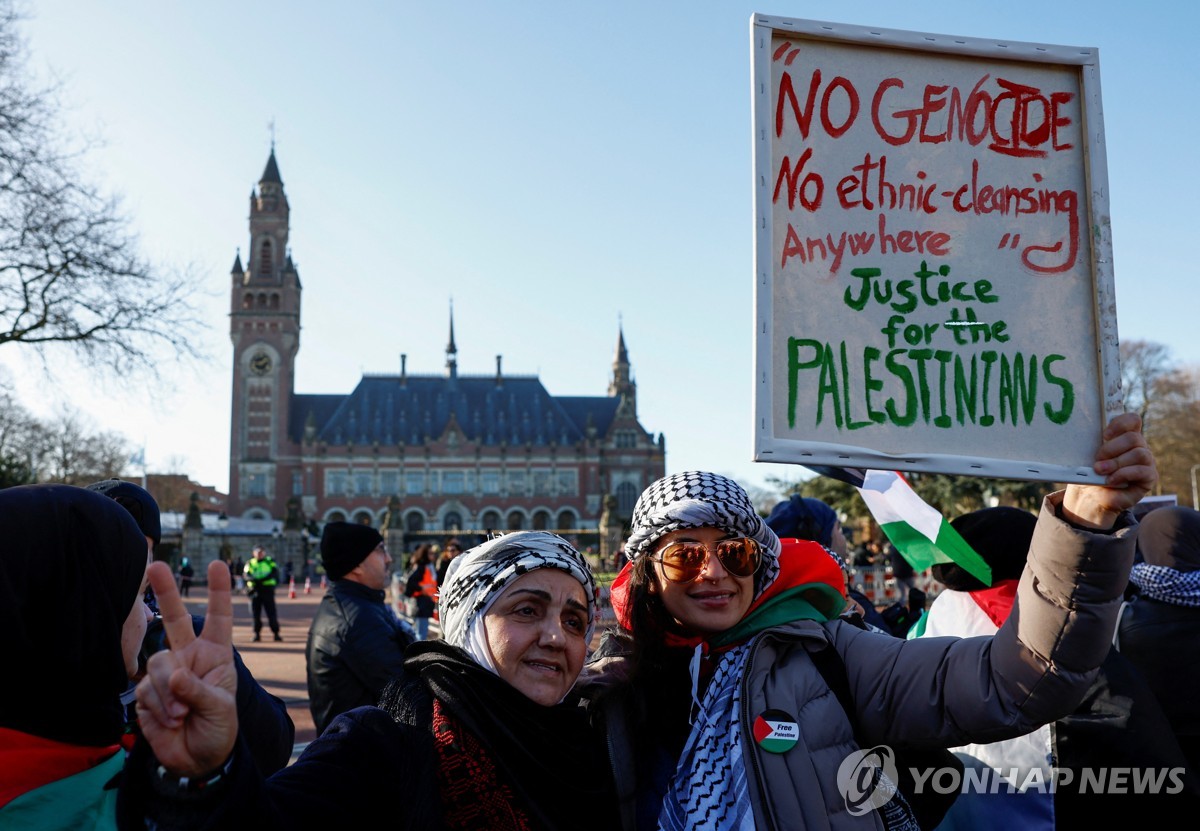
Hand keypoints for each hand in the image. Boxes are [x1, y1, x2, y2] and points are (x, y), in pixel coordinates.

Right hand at [136, 560, 237, 776]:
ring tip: (181, 715)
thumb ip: (198, 691)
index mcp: (215, 655)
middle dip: (166, 592)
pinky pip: (144, 690)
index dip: (219, 592)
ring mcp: (165, 673)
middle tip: (155, 565)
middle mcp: (189, 657)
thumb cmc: (218, 728)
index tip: (217, 564)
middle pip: (174, 620)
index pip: (218, 619)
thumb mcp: (220, 709)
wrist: (198, 760)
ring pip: (156, 663)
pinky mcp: (145, 692)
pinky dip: (157, 707)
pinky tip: (169, 721)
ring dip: (167, 692)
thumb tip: (173, 675)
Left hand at [1062, 412, 1156, 529]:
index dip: (1120, 423)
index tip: (1104, 435)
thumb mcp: (1087, 455)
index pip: (1132, 420)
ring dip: (1116, 462)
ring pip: (1139, 453)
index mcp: (1125, 437)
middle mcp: (1139, 447)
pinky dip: (1123, 474)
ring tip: (1100, 471)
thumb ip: (1091, 443)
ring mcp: (1146, 462)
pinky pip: (1142, 471)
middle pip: (1134, 437)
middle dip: (1112, 448)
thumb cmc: (1089, 473)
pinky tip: (1110, 480)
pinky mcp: (1149, 477)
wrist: (1091, 496)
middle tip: (1097, 459)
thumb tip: (1080, 432)